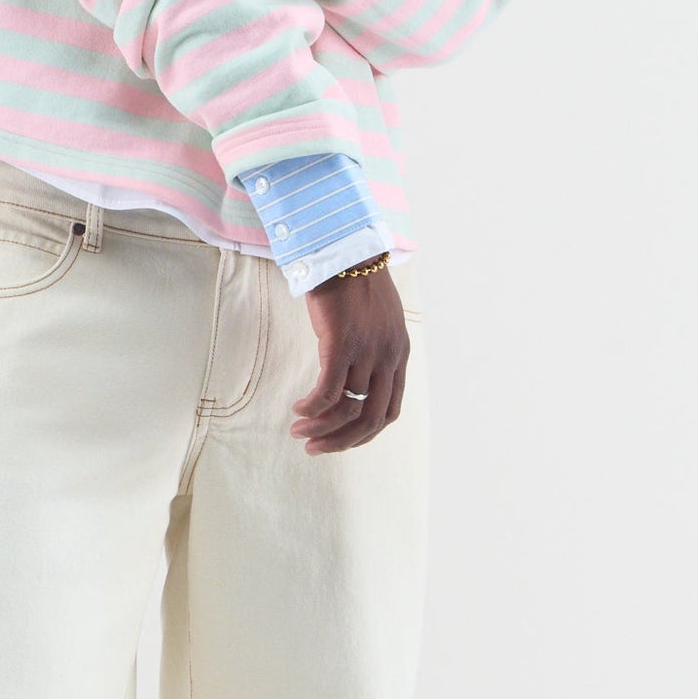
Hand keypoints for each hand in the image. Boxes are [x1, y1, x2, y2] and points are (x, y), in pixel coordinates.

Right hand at [290, 262, 410, 452]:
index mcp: (399, 354)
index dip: (365, 434)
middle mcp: (388, 358)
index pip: (389, 411)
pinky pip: (327, 391)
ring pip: (346, 410)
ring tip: (298, 431)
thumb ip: (371, 347)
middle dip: (342, 442)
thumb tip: (350, 372)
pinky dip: (312, 408)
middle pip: (370, 419)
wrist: (345, 249)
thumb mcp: (375, 318)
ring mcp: (367, 353)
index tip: (340, 440)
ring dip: (320, 427)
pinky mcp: (342, 345)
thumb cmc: (354, 280)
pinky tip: (298, 410)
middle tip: (315, 449)